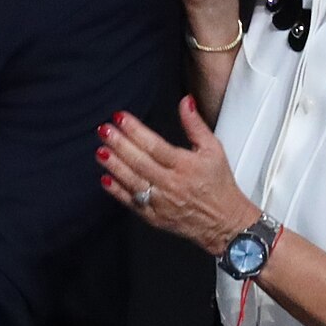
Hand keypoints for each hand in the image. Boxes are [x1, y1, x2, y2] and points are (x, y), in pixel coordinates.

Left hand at [95, 97, 260, 254]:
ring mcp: (162, 202)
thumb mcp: (213, 150)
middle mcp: (172, 184)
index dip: (135, 130)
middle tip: (104, 130)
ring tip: (100, 150)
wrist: (225, 223)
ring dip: (114, 165)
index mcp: (186, 166)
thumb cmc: (219, 185)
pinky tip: (105, 178)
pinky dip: (117, 191)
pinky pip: (132, 202)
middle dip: (119, 144)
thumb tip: (185, 102)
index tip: (121, 118)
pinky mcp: (154, 217)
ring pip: (132, 181)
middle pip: (140, 162)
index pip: (155, 145)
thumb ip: (196, 125)